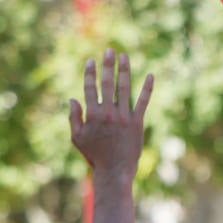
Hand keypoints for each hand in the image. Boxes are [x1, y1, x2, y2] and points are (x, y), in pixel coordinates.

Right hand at [69, 49, 154, 180]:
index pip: (90, 88)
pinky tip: (150, 75)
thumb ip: (74, 118)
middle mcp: (108, 113)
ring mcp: (124, 117)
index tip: (91, 61)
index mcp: (92, 115)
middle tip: (110, 51)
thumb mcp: (77, 139)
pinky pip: (143, 101)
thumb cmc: (95, 156)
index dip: (90, 73)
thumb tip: (72, 99)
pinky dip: (147, 88)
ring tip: (124, 57)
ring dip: (124, 70)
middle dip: (107, 65)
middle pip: (107, 83)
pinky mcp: (137, 122)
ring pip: (124, 88)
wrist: (115, 171)